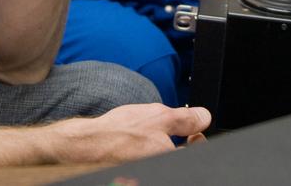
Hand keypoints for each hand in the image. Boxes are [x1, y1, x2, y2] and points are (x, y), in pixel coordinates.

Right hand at [49, 103, 210, 163]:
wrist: (86, 146)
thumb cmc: (119, 132)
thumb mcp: (158, 116)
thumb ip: (186, 118)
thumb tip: (204, 117)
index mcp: (170, 158)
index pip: (196, 153)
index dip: (198, 141)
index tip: (194, 133)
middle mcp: (161, 168)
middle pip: (179, 158)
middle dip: (180, 146)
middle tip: (173, 134)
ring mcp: (146, 173)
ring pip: (163, 160)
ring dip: (163, 150)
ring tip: (149, 138)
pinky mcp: (135, 174)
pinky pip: (150, 163)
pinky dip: (149, 155)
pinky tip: (139, 146)